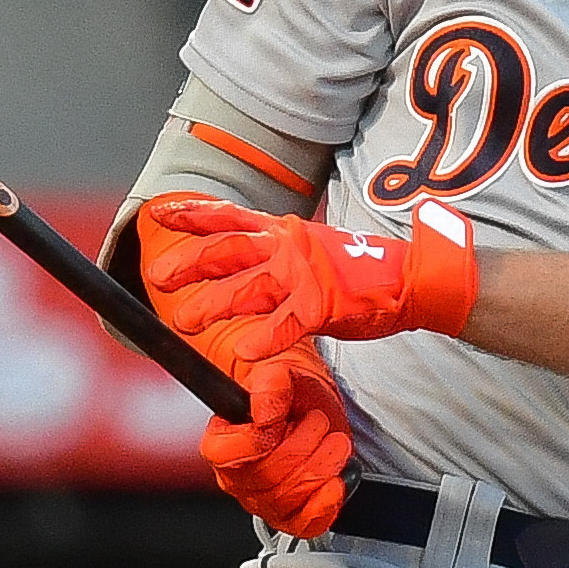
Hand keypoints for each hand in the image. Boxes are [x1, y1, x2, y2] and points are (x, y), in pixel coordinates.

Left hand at [142, 195, 478, 366]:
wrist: (410, 279)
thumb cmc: (357, 271)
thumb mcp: (310, 248)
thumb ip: (275, 251)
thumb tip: (239, 259)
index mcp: (285, 232)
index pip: (231, 218)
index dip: (193, 215)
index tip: (158, 215)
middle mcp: (290, 247)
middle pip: (229, 252)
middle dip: (190, 264)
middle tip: (158, 277)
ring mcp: (306, 275)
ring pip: (249, 288)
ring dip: (214, 304)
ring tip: (183, 321)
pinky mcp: (325, 304)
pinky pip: (289, 323)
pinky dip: (265, 337)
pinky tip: (245, 352)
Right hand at [203, 341, 354, 536]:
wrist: (307, 398)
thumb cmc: (287, 386)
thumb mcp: (278, 368)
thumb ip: (269, 384)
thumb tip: (264, 411)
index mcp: (222, 439)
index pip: (227, 454)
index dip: (258, 440)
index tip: (282, 419)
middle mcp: (236, 474)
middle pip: (266, 479)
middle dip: (303, 448)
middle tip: (317, 422)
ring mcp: (262, 497)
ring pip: (286, 501)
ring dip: (320, 468)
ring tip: (333, 442)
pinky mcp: (289, 512)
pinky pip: (302, 524)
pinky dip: (324, 506)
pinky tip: (335, 484)